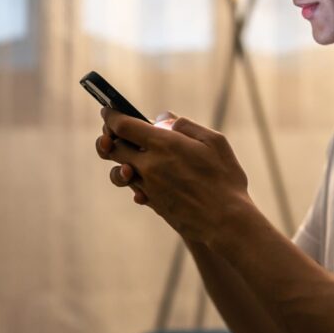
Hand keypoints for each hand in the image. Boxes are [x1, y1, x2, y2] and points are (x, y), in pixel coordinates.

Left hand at [94, 108, 252, 245]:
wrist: (225, 221)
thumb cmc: (225, 179)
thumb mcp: (214, 142)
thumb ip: (186, 126)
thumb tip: (163, 119)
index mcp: (163, 145)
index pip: (123, 126)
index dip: (111, 116)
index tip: (108, 110)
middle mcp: (149, 165)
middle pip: (113, 148)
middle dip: (108, 137)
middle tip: (111, 132)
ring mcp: (149, 186)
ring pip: (120, 171)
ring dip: (120, 162)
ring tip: (130, 159)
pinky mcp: (153, 203)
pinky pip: (134, 189)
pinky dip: (135, 181)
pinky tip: (147, 180)